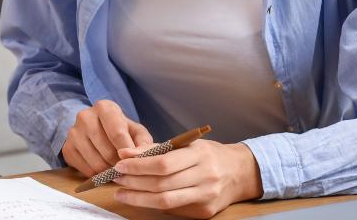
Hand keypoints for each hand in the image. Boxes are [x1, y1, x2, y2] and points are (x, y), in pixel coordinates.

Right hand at [60, 100, 153, 176]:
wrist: (94, 129)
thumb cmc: (119, 130)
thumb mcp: (135, 131)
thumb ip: (143, 142)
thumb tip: (142, 157)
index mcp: (104, 107)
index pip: (117, 133)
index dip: (128, 152)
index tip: (135, 162)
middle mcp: (85, 116)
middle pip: (107, 150)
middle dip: (120, 163)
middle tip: (127, 168)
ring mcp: (73, 133)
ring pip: (96, 162)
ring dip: (109, 171)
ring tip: (116, 169)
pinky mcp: (67, 148)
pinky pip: (86, 170)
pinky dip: (98, 175)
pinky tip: (103, 169)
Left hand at [110, 140, 262, 217]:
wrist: (240, 173)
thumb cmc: (208, 155)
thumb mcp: (186, 145)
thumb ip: (155, 149)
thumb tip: (125, 153)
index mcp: (200, 155)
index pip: (164, 163)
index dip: (138, 166)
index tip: (120, 165)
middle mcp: (206, 176)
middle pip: (162, 184)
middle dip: (134, 182)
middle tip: (116, 179)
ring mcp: (206, 197)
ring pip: (165, 201)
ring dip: (138, 197)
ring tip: (122, 192)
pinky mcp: (205, 212)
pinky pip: (174, 209)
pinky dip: (153, 204)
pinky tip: (141, 198)